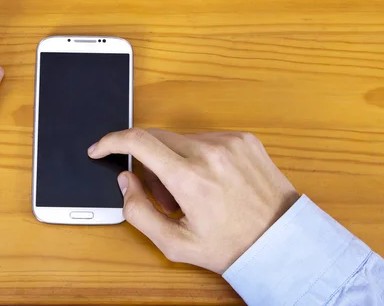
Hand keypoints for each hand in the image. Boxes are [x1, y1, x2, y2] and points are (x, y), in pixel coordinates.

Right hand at [88, 128, 298, 273]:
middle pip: (156, 138)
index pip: (137, 141)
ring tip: (193, 193)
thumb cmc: (231, 246)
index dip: (111, 140)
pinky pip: (205, 139)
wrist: (282, 240)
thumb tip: (125, 180)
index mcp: (189, 178)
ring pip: (180, 139)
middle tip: (161, 194)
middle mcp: (209, 151)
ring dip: (174, 160)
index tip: (100, 148)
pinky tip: (212, 181)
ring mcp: (229, 142)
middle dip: (147, 162)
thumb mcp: (175, 243)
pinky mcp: (243, 138)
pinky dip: (198, 156)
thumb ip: (138, 211)